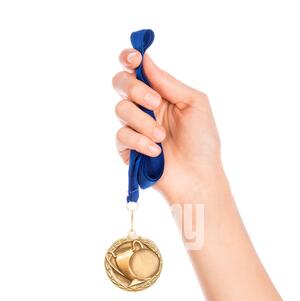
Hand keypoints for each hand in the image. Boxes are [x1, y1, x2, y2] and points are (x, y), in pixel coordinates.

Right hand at [112, 49, 222, 202]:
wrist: (198, 177)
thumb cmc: (202, 142)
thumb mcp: (194, 103)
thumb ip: (169, 82)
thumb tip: (146, 60)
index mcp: (160, 93)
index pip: (136, 70)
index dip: (130, 59)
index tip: (134, 59)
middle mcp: (144, 108)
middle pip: (121, 83)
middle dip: (135, 89)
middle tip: (155, 103)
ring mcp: (135, 128)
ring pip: (121, 110)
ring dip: (143, 122)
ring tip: (162, 137)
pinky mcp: (127, 150)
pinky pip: (121, 135)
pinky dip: (139, 141)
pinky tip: (155, 151)